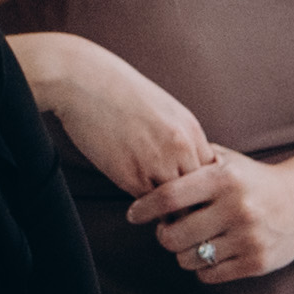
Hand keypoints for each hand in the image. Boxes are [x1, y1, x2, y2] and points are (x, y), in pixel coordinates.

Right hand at [34, 41, 214, 200]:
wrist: (83, 80)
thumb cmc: (117, 91)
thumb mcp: (163, 110)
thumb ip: (177, 138)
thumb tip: (183, 167)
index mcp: (190, 130)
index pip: (211, 173)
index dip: (200, 186)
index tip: (189, 193)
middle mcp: (180, 147)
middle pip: (198, 193)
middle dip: (188, 204)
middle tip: (176, 211)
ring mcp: (157, 162)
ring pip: (174, 204)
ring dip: (166, 210)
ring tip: (157, 213)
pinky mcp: (130, 176)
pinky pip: (146, 204)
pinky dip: (143, 207)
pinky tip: (137, 203)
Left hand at [125, 140, 293, 285]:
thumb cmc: (256, 181)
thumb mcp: (228, 161)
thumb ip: (193, 160)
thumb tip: (150, 165)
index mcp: (224, 179)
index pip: (169, 197)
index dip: (144, 208)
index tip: (134, 213)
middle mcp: (236, 208)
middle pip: (174, 235)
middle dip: (164, 235)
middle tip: (168, 231)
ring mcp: (248, 237)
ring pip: (190, 258)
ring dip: (183, 254)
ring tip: (192, 243)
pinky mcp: (257, 262)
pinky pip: (210, 275)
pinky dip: (203, 269)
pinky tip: (210, 254)